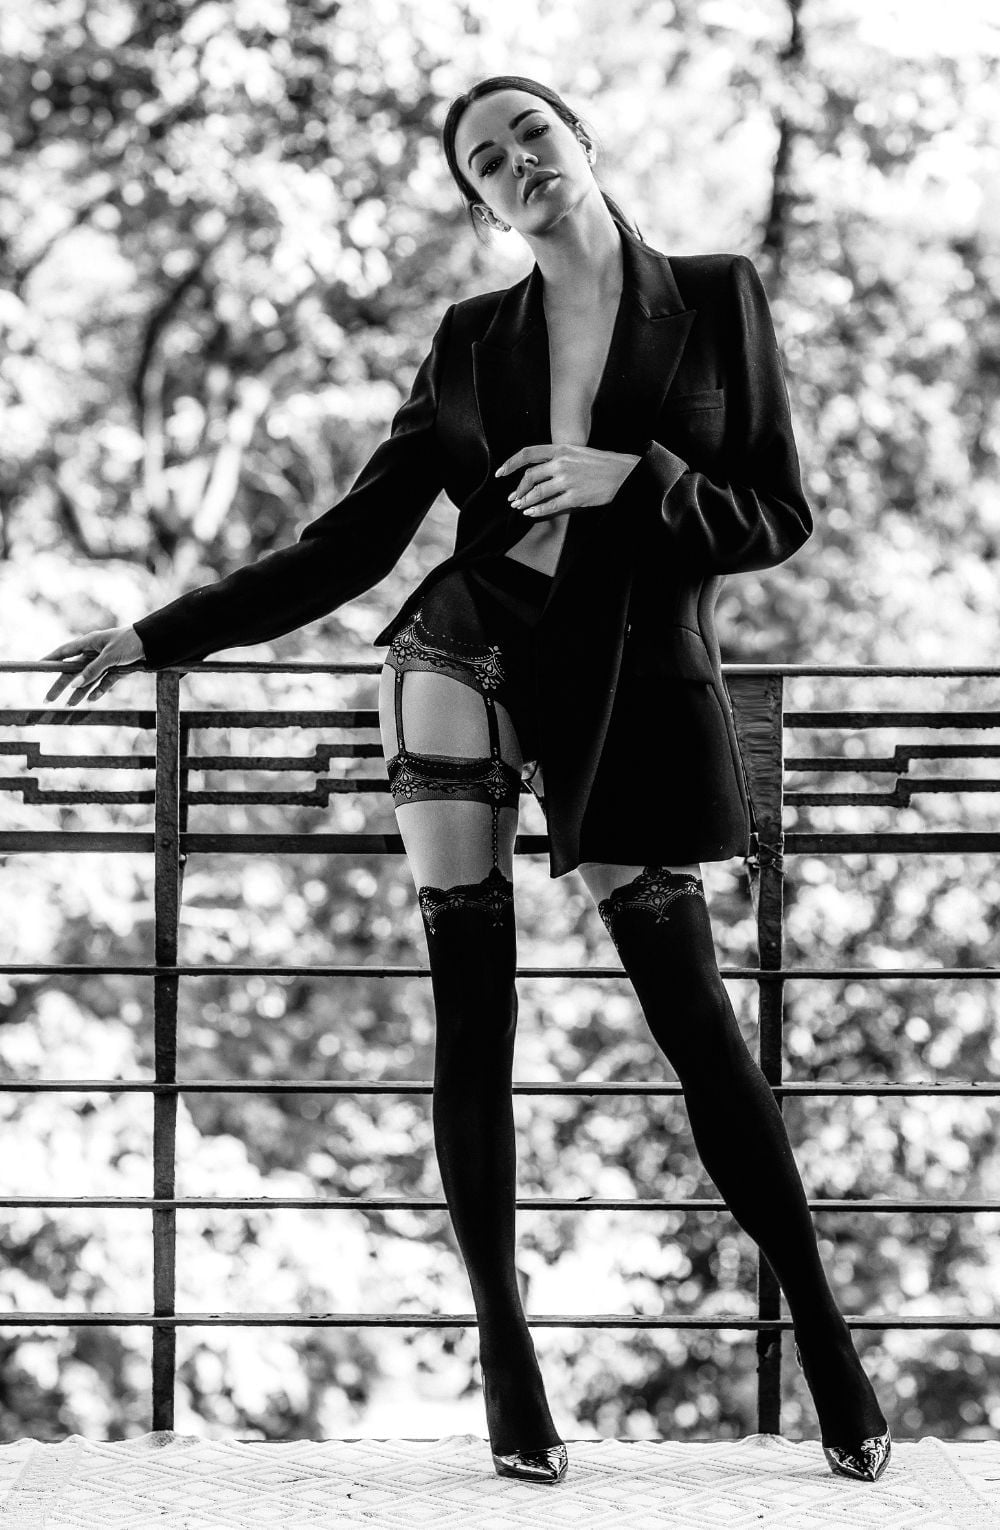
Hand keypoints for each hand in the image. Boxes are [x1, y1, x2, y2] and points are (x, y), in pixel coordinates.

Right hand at [41, 626, 145, 706]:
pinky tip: (90, 700)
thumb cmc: (130, 642)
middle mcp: (94, 653)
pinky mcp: (116, 671)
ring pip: (88, 680)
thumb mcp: (109, 656)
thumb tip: (74, 684)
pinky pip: (104, 683)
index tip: (37, 667)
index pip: (64, 652)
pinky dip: (98, 691)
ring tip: (68, 706)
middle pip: (73, 672)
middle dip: (61, 686)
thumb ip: (92, 670)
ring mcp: (104, 663)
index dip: (50, 660)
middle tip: (48, 699)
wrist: (153, 643)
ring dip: (79, 693)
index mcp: (89, 643)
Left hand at [495, 445, 641, 519]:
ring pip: (537, 493)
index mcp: (561, 449)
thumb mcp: (579, 453)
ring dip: (525, 502)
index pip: (528, 454)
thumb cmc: (603, 463)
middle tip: (513, 498)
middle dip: (518, 489)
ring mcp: (568, 480)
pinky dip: (538, 511)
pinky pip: (551, 506)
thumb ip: (559, 458)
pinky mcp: (575, 497)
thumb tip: (540, 470)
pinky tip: (532, 513)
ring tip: (520, 507)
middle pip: (530, 476)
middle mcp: (562, 463)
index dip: (510, 464)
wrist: (625, 473)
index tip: (501, 473)